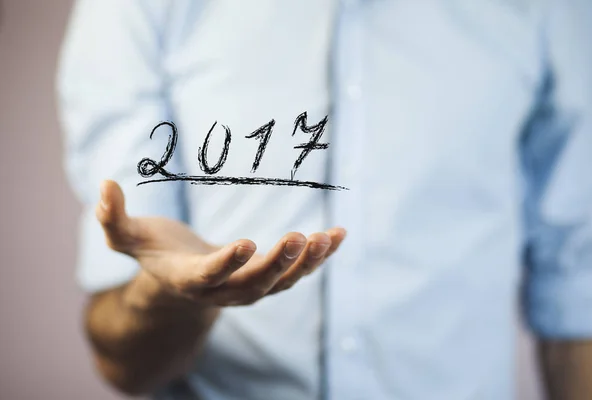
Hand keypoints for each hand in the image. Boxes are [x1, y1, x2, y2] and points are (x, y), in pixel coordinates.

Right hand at [96, 180, 345, 306]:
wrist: (182, 282)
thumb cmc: (155, 253)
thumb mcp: (129, 237)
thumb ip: (112, 218)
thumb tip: (103, 186)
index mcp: (190, 279)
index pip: (210, 275)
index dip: (227, 262)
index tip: (248, 243)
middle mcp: (223, 290)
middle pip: (254, 284)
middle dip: (278, 264)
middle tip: (299, 237)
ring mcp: (249, 288)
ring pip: (282, 282)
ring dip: (307, 263)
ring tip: (328, 237)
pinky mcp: (269, 280)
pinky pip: (298, 272)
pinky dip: (319, 257)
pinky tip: (339, 235)